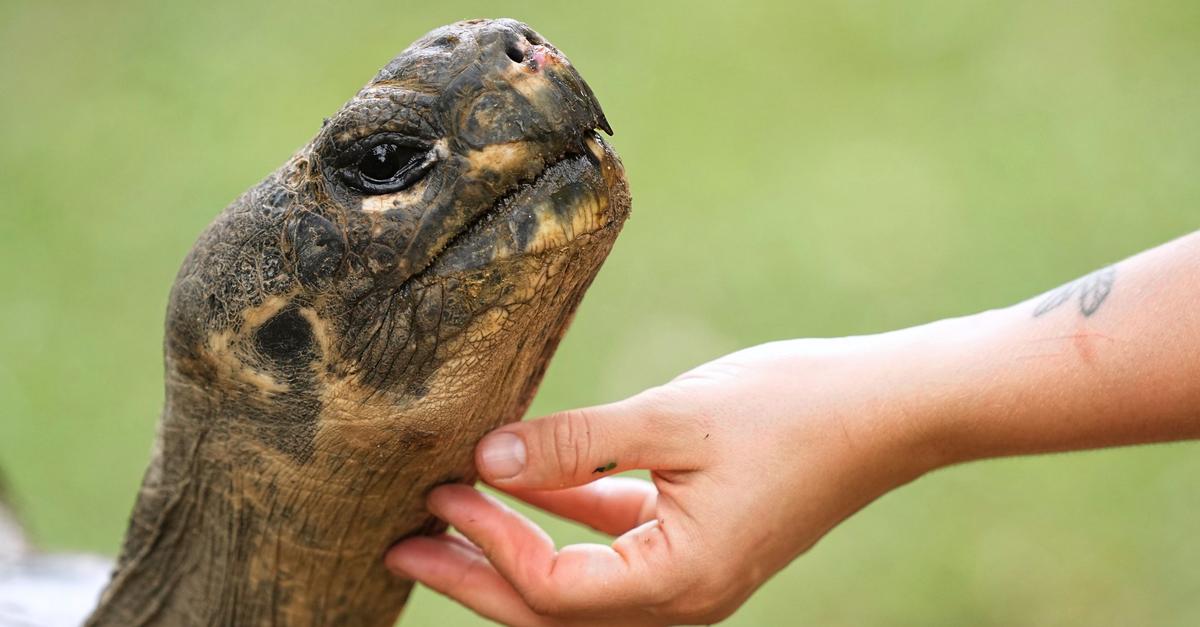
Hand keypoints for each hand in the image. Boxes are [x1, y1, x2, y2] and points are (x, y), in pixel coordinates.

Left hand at [386, 334, 943, 625]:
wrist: (888, 410)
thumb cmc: (795, 409)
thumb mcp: (675, 418)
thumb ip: (578, 441)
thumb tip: (486, 453)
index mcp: (679, 581)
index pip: (552, 587)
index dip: (489, 541)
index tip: (443, 489)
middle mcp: (680, 598)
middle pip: (550, 609)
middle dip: (472, 578)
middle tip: (395, 549)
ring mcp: (688, 575)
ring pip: (574, 584)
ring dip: (510, 551)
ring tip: (442, 521)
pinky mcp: (693, 542)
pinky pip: (610, 545)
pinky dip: (562, 518)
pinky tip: (522, 481)